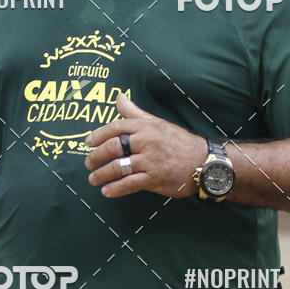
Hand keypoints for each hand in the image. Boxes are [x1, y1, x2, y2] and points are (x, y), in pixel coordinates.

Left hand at [84, 94, 205, 198]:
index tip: (87, 143)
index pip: (116, 127)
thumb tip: (119, 97)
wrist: (202, 161)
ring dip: (102, 174)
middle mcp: (147, 141)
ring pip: (119, 167)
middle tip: (88, 163)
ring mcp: (150, 160)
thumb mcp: (157, 123)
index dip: (98, 135)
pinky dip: (116, 189)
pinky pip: (130, 183)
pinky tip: (107, 191)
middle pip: (113, 147)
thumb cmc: (178, 141)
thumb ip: (135, 112)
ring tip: (93, 179)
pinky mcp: (155, 178)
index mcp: (146, 126)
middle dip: (96, 156)